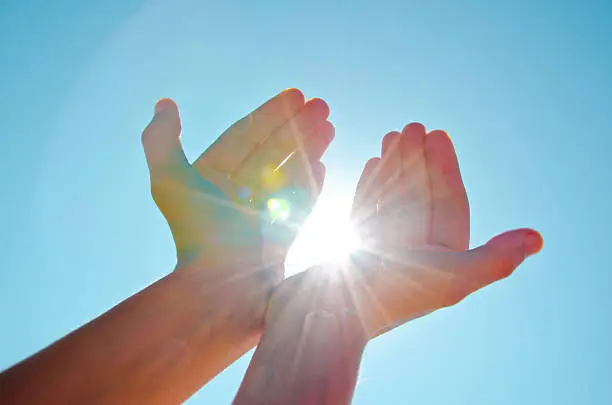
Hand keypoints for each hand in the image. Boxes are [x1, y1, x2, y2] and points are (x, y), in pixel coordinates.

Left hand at [141, 89, 333, 300]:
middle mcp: (236, 194)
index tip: (296, 94)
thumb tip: (164, 104)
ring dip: (309, 147)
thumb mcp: (171, 182)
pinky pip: (298, 203)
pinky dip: (310, 182)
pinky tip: (324, 164)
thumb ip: (162, 141)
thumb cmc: (202, 235)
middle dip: (296, 125)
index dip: (269, 113)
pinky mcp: (280, 236)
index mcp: (212, 179)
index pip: (244, 136)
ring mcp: (260, 215)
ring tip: (330, 125)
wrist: (227, 291)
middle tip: (323, 104)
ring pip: (288, 172)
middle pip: (271, 150)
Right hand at [267, 123, 542, 339]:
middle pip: (422, 197)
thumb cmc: (387, 297)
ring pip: (395, 199)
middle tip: (411, 126)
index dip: (446, 167)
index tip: (437, 133)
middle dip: (418, 160)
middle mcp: (416, 258)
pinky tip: (373, 163)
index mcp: (442, 263)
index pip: (449, 204)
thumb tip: (537, 239)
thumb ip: (494, 259)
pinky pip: (369, 210)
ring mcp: (384, 251)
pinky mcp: (356, 249)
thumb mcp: (451, 279)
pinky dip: (374, 185)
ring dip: (396, 166)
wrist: (323, 318)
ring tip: (390, 135)